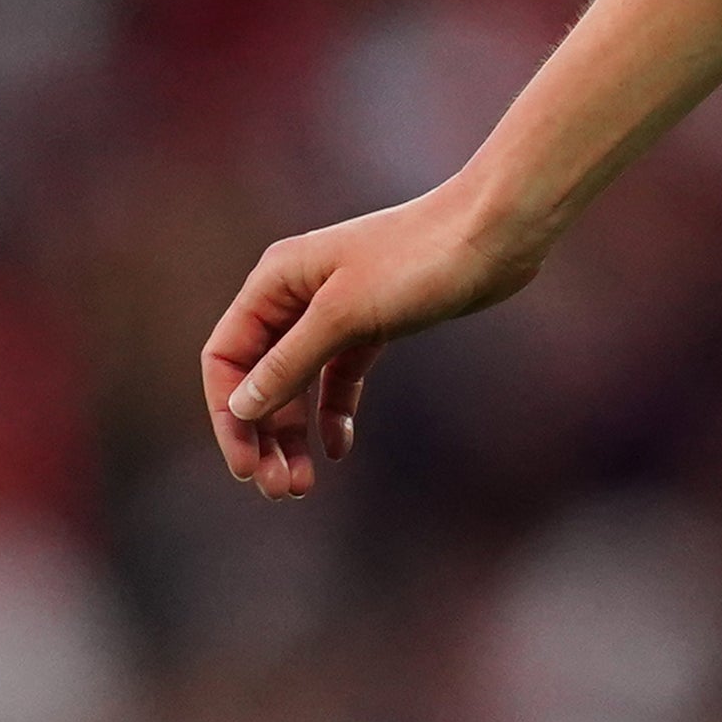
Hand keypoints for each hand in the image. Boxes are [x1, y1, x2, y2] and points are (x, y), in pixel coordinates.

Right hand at [201, 174, 543, 500]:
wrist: (495, 232)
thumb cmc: (418, 259)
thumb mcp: (344, 315)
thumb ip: (289, 362)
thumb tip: (242, 407)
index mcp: (276, 281)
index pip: (226, 358)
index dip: (229, 415)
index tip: (248, 466)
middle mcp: (297, 294)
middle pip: (260, 377)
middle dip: (264, 435)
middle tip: (280, 489)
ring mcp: (336, 310)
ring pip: (298, 382)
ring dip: (294, 432)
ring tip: (301, 484)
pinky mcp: (373, 324)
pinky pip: (338, 377)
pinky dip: (334, 412)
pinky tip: (339, 447)